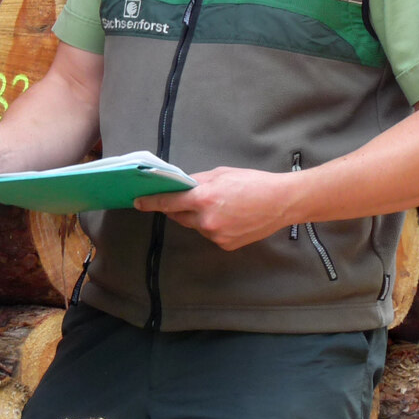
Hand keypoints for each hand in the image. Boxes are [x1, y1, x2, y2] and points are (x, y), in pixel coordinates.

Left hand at [135, 166, 300, 250]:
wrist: (281, 202)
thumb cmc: (252, 183)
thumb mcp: (221, 174)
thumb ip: (198, 182)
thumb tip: (181, 187)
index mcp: (203, 198)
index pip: (168, 202)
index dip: (151, 202)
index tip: (138, 202)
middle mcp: (206, 220)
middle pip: (179, 216)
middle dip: (178, 208)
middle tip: (186, 200)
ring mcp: (216, 235)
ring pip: (195, 226)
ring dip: (198, 217)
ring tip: (219, 206)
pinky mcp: (226, 245)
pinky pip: (210, 234)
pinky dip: (213, 226)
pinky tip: (229, 217)